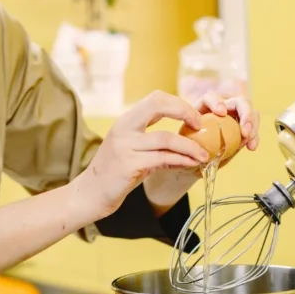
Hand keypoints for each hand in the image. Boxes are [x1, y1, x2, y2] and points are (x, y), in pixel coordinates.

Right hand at [70, 92, 208, 221]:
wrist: (90, 195)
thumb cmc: (114, 175)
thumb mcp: (134, 154)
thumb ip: (156, 146)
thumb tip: (186, 147)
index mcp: (126, 122)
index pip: (156, 99)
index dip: (179, 104)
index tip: (194, 118)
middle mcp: (124, 129)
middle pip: (158, 105)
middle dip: (184, 111)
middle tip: (200, 125)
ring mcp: (125, 146)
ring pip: (165, 138)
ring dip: (190, 146)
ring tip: (204, 154)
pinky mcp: (129, 165)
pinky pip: (162, 159)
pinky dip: (181, 160)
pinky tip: (192, 164)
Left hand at [194, 91, 260, 164]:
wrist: (193, 162)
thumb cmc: (187, 152)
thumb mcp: (184, 147)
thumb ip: (189, 145)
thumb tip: (196, 149)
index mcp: (203, 108)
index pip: (210, 97)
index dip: (217, 102)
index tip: (221, 113)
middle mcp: (221, 109)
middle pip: (238, 102)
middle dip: (245, 114)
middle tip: (245, 131)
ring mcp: (233, 119)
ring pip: (250, 113)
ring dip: (253, 126)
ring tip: (249, 142)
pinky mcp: (242, 130)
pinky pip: (252, 129)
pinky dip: (255, 137)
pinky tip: (251, 147)